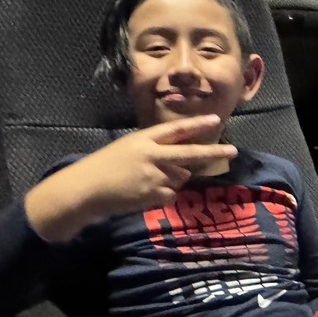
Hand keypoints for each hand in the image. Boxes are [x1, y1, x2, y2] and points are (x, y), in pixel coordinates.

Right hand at [25, 115, 237, 241]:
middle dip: (213, 152)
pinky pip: (171, 195)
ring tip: (147, 181)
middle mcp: (152, 155)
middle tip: (232, 151)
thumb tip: (181, 162)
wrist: (85, 189)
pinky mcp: (154, 194)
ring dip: (173, 180)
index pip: (175, 129)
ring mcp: (155, 175)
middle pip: (190, 153)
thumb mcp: (127, 149)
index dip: (196, 124)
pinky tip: (144, 194)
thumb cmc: (104, 167)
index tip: (214, 120)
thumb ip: (153, 151)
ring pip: (181, 177)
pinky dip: (163, 196)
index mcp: (143, 139)